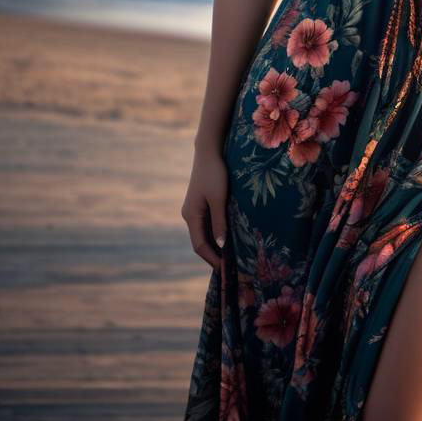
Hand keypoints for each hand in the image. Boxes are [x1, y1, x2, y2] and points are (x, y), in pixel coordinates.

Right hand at [181, 145, 228, 269]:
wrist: (209, 151)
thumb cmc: (214, 173)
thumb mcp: (219, 198)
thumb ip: (219, 222)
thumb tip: (221, 245)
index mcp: (191, 216)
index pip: (200, 245)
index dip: (212, 259)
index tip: (226, 269)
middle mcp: (190, 215)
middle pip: (201, 242)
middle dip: (214, 255)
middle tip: (231, 267)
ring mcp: (194, 209)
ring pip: (204, 233)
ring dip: (216, 245)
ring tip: (231, 256)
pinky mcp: (201, 203)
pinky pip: (207, 224)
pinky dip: (216, 234)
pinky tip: (228, 237)